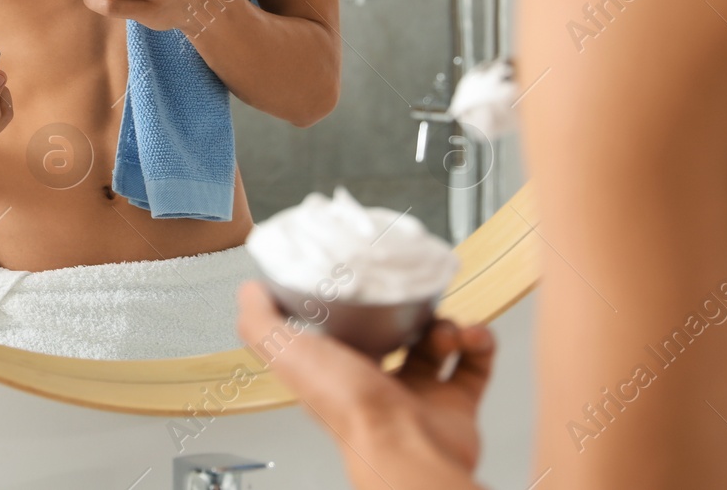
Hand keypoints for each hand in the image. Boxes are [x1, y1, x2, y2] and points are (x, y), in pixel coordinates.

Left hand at [236, 280, 493, 487]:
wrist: (406, 448)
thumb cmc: (349, 410)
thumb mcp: (288, 353)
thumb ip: (261, 322)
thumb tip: (249, 291)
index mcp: (338, 372)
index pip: (345, 330)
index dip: (356, 304)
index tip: (366, 279)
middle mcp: (378, 385)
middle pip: (396, 335)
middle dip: (409, 311)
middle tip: (412, 298)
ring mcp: (419, 395)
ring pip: (437, 344)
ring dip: (445, 324)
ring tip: (441, 325)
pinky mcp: (456, 402)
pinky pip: (474, 361)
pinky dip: (477, 341)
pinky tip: (469, 334)